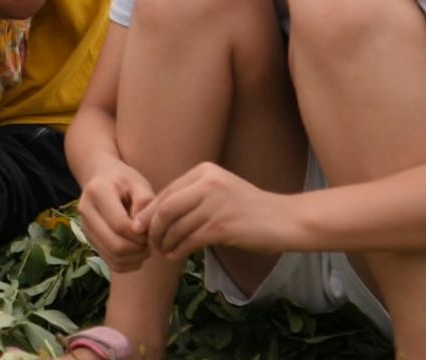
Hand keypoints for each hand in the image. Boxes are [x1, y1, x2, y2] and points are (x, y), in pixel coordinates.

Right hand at [75, 157, 156, 272]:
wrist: (101, 178)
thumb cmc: (124, 180)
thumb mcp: (138, 183)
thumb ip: (144, 203)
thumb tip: (142, 231)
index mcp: (97, 192)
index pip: (120, 224)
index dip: (141, 234)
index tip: (153, 230)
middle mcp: (85, 211)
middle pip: (115, 245)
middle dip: (139, 249)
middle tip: (151, 242)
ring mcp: (85, 228)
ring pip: (113, 256)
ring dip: (135, 258)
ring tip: (145, 246)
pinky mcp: (89, 240)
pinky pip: (110, 262)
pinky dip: (128, 263)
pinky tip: (137, 253)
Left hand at [140, 161, 295, 260]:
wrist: (285, 220)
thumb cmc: (250, 208)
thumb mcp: (220, 189)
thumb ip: (193, 195)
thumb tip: (157, 212)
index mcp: (205, 171)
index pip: (166, 192)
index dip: (150, 211)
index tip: (140, 226)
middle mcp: (208, 183)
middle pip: (166, 208)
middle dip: (152, 228)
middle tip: (148, 242)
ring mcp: (215, 204)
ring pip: (176, 226)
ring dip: (164, 242)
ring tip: (162, 251)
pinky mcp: (223, 226)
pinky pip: (190, 240)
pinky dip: (178, 250)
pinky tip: (175, 256)